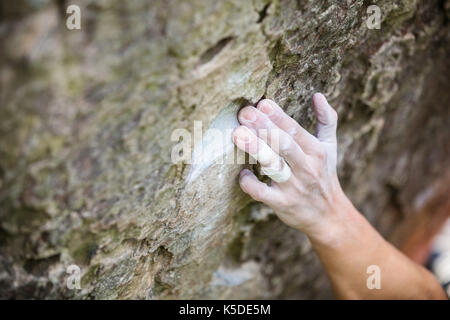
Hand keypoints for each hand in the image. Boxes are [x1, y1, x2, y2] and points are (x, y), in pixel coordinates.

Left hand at [232, 93, 344, 236]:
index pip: (295, 130)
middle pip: (284, 144)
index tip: (262, 103)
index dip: (279, 116)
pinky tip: (241, 172)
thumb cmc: (324, 175)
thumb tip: (318, 95)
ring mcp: (294, 187)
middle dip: (264, 127)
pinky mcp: (282, 204)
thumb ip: (326, 120)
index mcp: (316, 151)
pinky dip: (250, 183)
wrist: (329, 216)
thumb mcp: (330, 147)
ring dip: (256, 149)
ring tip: (238, 134)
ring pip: (274, 166)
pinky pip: (263, 193)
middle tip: (245, 113)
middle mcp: (306, 168)